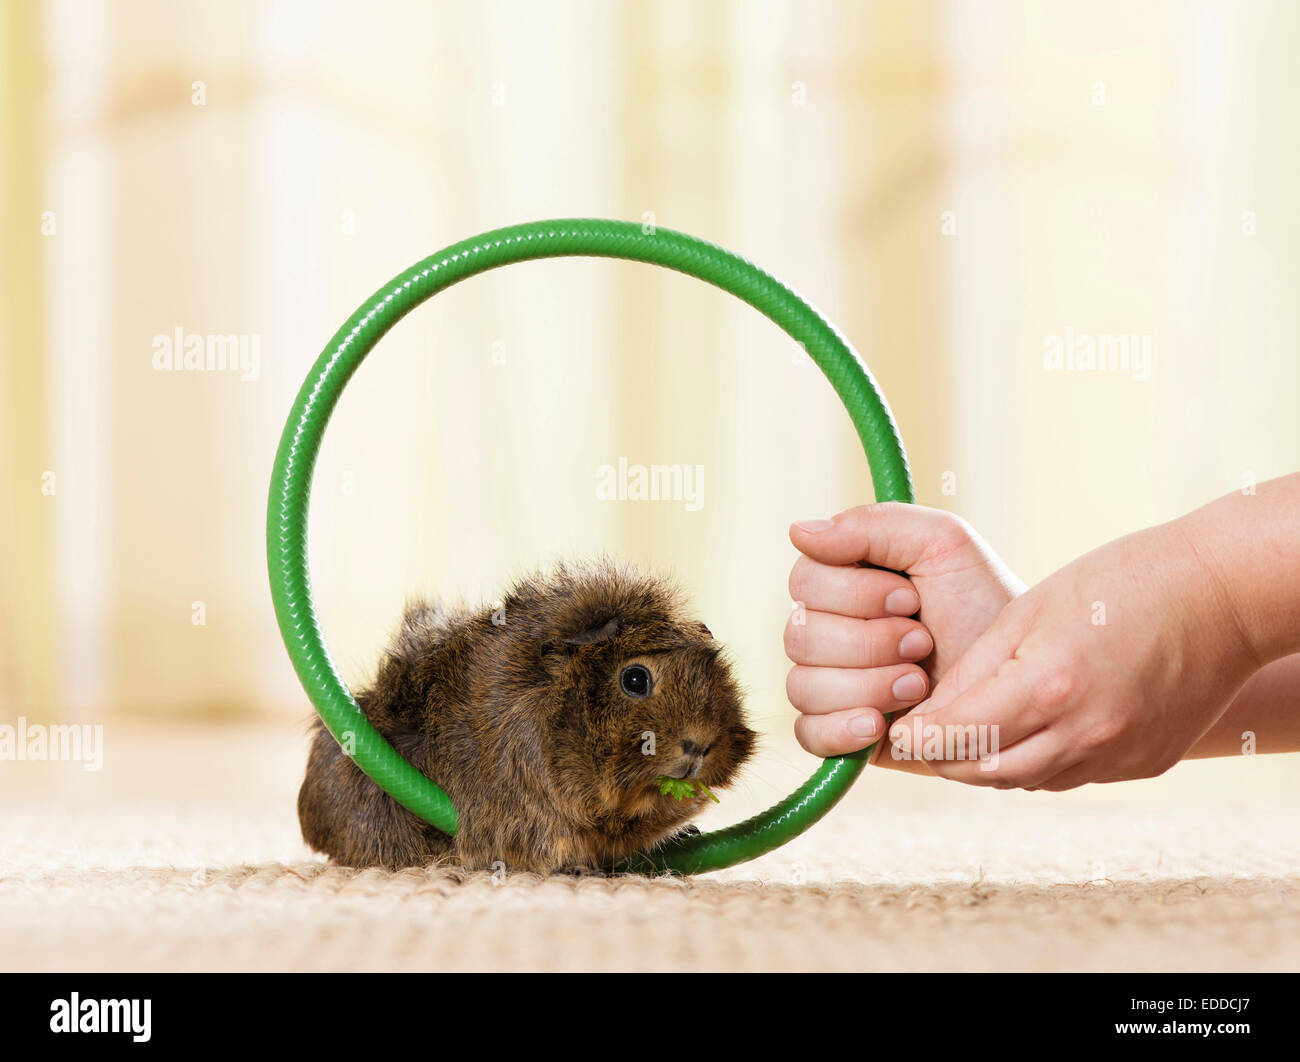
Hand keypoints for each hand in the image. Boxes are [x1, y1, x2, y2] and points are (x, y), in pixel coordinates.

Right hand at [784, 502, 1023, 759]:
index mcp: (841, 581)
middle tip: (923, 644)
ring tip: (918, 684)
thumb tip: (797, 531)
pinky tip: (879, 725)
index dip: (854, 594)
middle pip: (799, 637)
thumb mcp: (942, 545)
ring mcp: (829, 683)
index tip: (910, 599)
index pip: (804, 582)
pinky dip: (841, 730)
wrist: (1020, 678)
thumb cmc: (982, 604)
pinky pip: (807, 733)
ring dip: (868, 685)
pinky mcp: (839, 732)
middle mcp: (825, 630)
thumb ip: (871, 525)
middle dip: (869, 643)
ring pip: (802, 686)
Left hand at [889, 518, 1260, 789]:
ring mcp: (1119, 757)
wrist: (1221, 596)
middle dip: (940, 757)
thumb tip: (927, 712)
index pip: (952, 737)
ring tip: (962, 731)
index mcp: (1047, 688)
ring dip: (984, 763)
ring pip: (1022, 782)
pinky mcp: (1145, 765)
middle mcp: (1084, 735)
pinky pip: (1068, 778)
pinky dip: (1033, 763)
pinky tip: (1023, 732)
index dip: (912, 738)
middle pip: (981, 772)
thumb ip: (975, 668)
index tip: (889, 730)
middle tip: (916, 735)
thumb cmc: (1119, 584)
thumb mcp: (1030, 610)